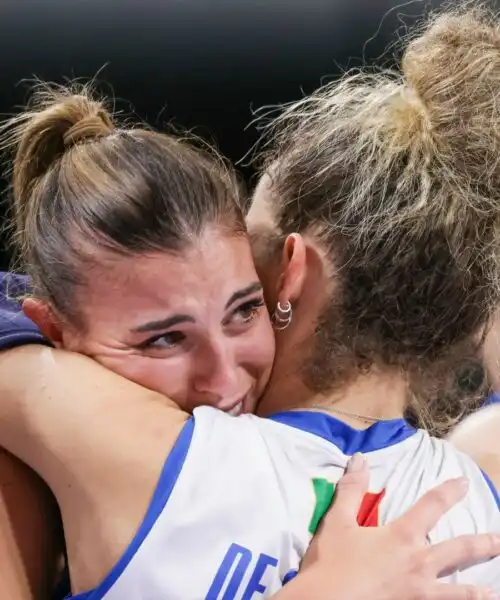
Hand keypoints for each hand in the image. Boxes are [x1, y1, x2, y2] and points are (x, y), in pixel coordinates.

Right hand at [274, 454, 499, 599]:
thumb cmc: (332, 562)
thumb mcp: (337, 521)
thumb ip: (351, 489)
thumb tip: (360, 458)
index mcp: (401, 536)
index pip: (431, 506)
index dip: (449, 492)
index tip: (464, 483)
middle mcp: (419, 563)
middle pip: (460, 551)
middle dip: (484, 543)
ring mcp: (420, 592)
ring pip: (459, 591)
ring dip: (477, 591)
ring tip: (494, 592)